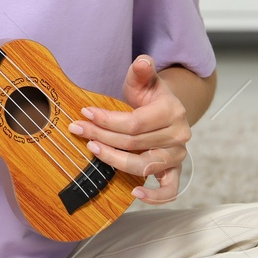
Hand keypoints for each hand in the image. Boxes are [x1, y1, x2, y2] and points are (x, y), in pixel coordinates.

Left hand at [67, 54, 190, 203]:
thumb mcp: (144, 80)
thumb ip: (142, 70)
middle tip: (79, 130)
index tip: (85, 113)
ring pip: (143, 164)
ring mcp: (177, 155)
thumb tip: (142, 61)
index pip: (134, 122)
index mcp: (172, 111)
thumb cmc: (150, 97)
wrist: (166, 112)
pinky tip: (134, 192)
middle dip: (102, 136)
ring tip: (93, 150)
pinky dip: (154, 196)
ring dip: (114, 160)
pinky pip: (169, 190)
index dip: (107, 120)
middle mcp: (179, 135)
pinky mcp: (175, 171)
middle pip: (133, 142)